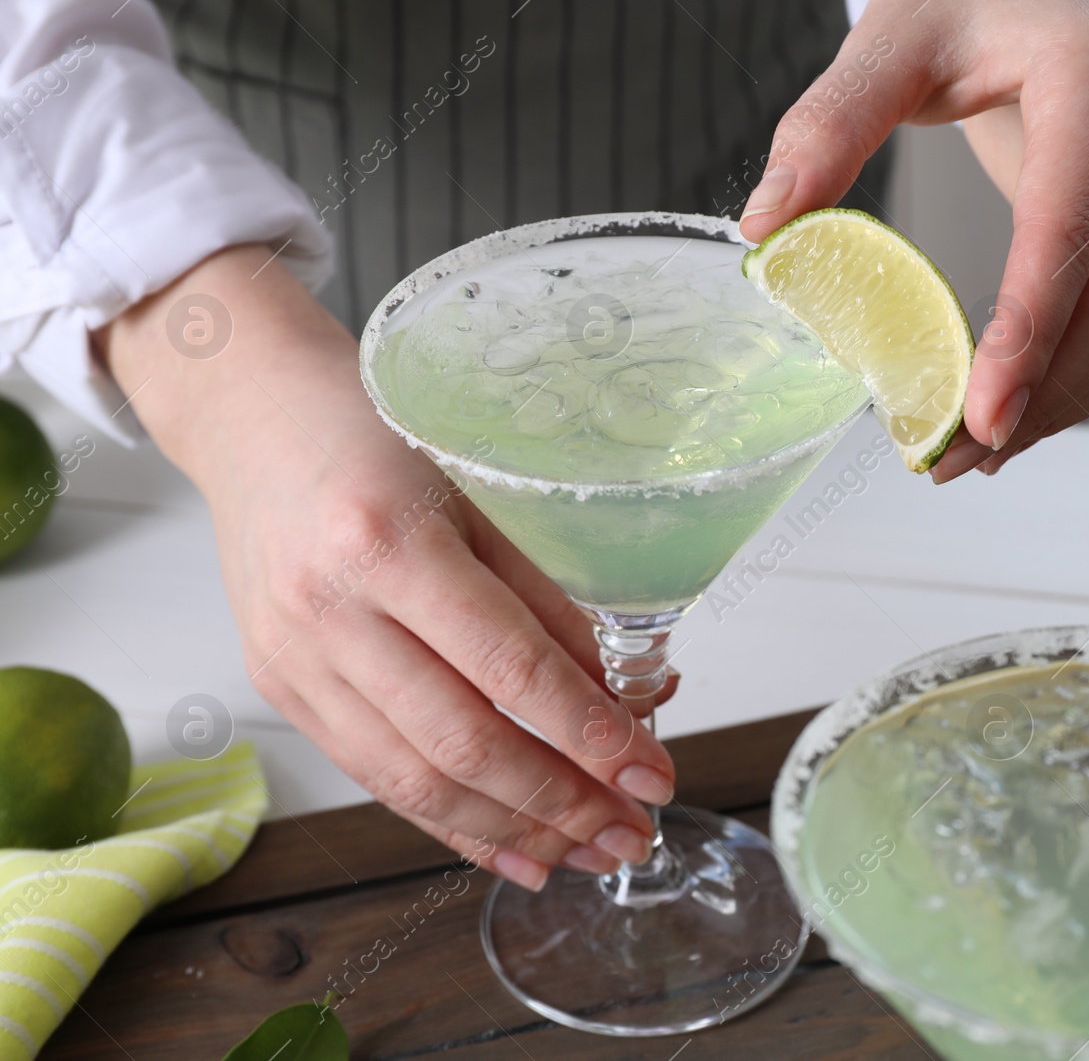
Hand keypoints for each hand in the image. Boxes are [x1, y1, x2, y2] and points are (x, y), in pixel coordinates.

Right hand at [98, 246, 679, 891]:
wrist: (255, 419)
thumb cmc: (379, 436)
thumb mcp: (481, 485)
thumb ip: (550, 590)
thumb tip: (634, 692)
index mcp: (388, 537)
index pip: (508, 664)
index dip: (587, 732)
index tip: (651, 773)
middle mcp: (329, 608)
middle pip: (461, 740)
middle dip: (561, 803)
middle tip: (633, 832)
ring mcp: (293, 658)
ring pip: (415, 779)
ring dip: (514, 829)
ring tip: (590, 851)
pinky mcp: (281, 689)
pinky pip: (376, 778)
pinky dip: (452, 822)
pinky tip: (515, 850)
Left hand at [740, 0, 1088, 481]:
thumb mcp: (893, 33)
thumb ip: (830, 122)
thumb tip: (766, 226)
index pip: (1069, 221)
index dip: (1032, 328)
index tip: (983, 414)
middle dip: (1046, 394)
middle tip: (958, 457)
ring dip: (1069, 401)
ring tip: (980, 451)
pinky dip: (1080, 378)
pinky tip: (1016, 407)